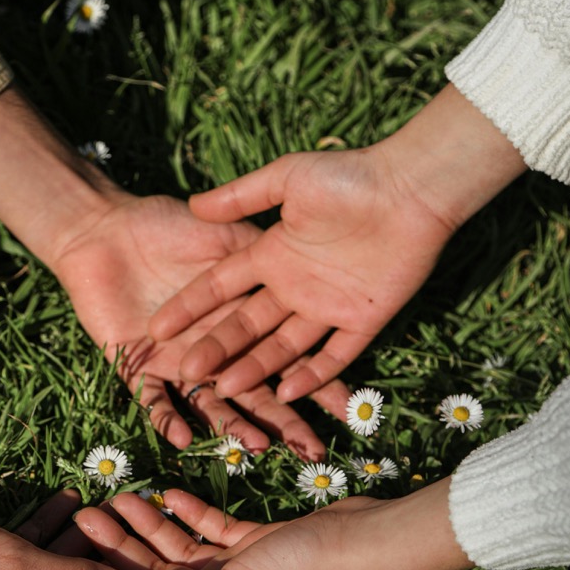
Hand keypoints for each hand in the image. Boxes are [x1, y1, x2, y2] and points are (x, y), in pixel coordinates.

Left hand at [52, 192, 345, 457]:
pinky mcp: (136, 368)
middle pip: (256, 393)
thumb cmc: (165, 224)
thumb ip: (261, 256)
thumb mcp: (224, 235)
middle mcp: (215, 350)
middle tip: (311, 450)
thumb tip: (307, 270)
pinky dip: (167, 421)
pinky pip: (153, 402)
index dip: (317, 383)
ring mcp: (177, 364)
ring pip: (210, 406)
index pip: (286, 358)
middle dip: (284, 423)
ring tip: (255, 450)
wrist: (103, 229)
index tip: (347, 411)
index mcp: (241, 321)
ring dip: (233, 428)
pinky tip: (185, 440)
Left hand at [75, 480, 470, 569]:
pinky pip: (210, 530)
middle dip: (119, 547)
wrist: (362, 542)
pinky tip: (167, 492)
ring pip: (178, 550)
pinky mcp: (254, 544)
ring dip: (148, 525)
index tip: (72, 562)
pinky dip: (188, 513)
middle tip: (85, 515)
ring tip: (120, 496)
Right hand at [148, 85, 526, 403]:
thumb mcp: (288, 178)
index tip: (157, 327)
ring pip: (283, 347)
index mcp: (272, 254)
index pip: (221, 287)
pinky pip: (333, 356)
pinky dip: (312, 375)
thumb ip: (242, 196)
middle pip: (246, 325)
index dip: (190, 307)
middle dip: (216, 347)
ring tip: (225, 390)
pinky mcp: (362, 321)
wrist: (412, 188)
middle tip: (185, 370)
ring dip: (255, 369)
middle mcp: (294, 286)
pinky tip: (285, 393)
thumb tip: (194, 206)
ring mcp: (327, 307)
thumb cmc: (350, 176)